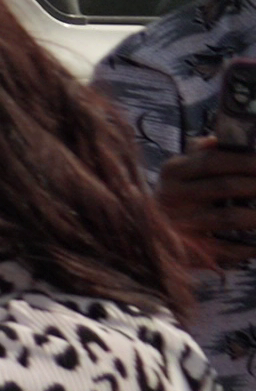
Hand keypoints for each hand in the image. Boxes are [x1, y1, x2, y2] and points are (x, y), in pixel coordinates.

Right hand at [160, 144, 255, 266]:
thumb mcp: (181, 168)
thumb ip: (201, 152)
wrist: (146, 228)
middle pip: (225, 186)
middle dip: (255, 185)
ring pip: (228, 217)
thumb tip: (219, 140)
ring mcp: (180, 223)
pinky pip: (224, 249)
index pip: (213, 160)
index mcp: (174, 171)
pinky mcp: (188, 249)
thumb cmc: (178, 193)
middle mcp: (173, 195)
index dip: (245, 161)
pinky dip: (247, 248)